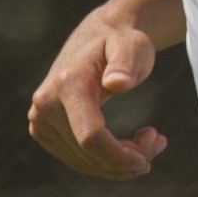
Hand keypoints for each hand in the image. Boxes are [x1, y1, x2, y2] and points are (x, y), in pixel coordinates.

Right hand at [28, 10, 166, 179]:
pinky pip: (76, 158)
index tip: (146, 162)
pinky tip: (130, 146)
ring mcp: (40, 119)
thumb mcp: (132, 47)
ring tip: (150, 142)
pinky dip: (105, 160)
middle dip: (126, 159)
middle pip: (88, 153)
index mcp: (68, 84)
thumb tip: (117, 83)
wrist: (101, 33)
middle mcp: (45, 105)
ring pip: (82, 161)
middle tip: (158, 143)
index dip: (118, 157)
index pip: (90, 137)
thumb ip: (125, 64)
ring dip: (118, 163)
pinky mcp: (42, 129)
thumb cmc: (122, 40)